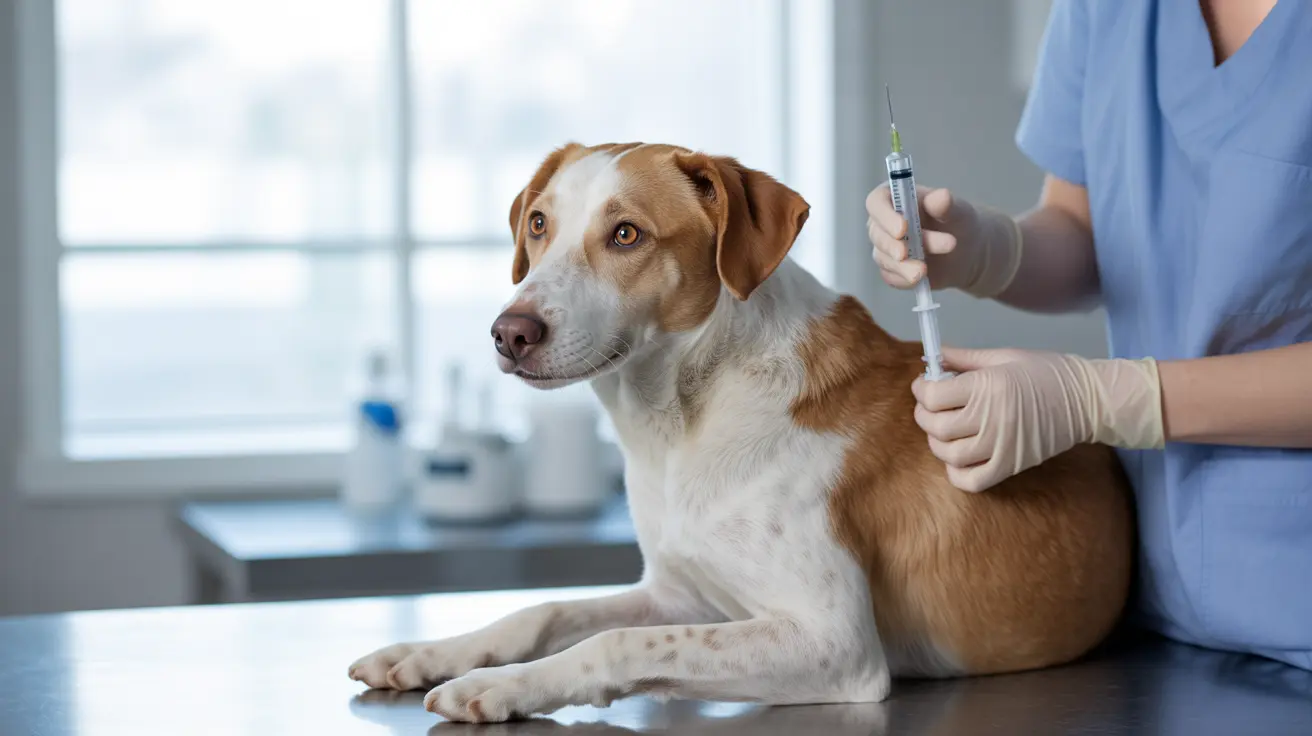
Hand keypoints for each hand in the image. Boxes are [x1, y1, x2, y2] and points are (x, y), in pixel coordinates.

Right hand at [865, 184, 1023, 297]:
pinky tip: (919, 279)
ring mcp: (886, 248)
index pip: (876, 202)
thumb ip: (947, 205)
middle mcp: (885, 222)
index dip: (885, 215)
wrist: (968, 250)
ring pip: (883, 258)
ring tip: (925, 270)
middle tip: (908, 252)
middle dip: (894, 245)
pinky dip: (904, 279)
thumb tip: (941, 196)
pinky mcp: (892, 270)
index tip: (902, 228)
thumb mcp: (958, 210)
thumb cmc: (958, 222)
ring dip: (903, 265)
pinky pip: (891, 277)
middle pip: (877, 233)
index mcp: (895, 198)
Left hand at [911, 347, 1163, 491]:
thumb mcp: (1004, 356)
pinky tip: (959, 458)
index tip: (925, 385)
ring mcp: (1001, 446)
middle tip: (931, 407)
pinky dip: (956, 473)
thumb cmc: (1046, 372)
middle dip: (924, 415)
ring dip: (938, 442)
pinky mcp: (1011, 466)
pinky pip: (971, 481)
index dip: (921, 389)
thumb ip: (965, 358)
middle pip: (936, 426)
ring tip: (945, 430)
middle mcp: (991, 418)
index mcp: (987, 386)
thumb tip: (933, 356)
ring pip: (949, 455)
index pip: (933, 395)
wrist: (1087, 400)